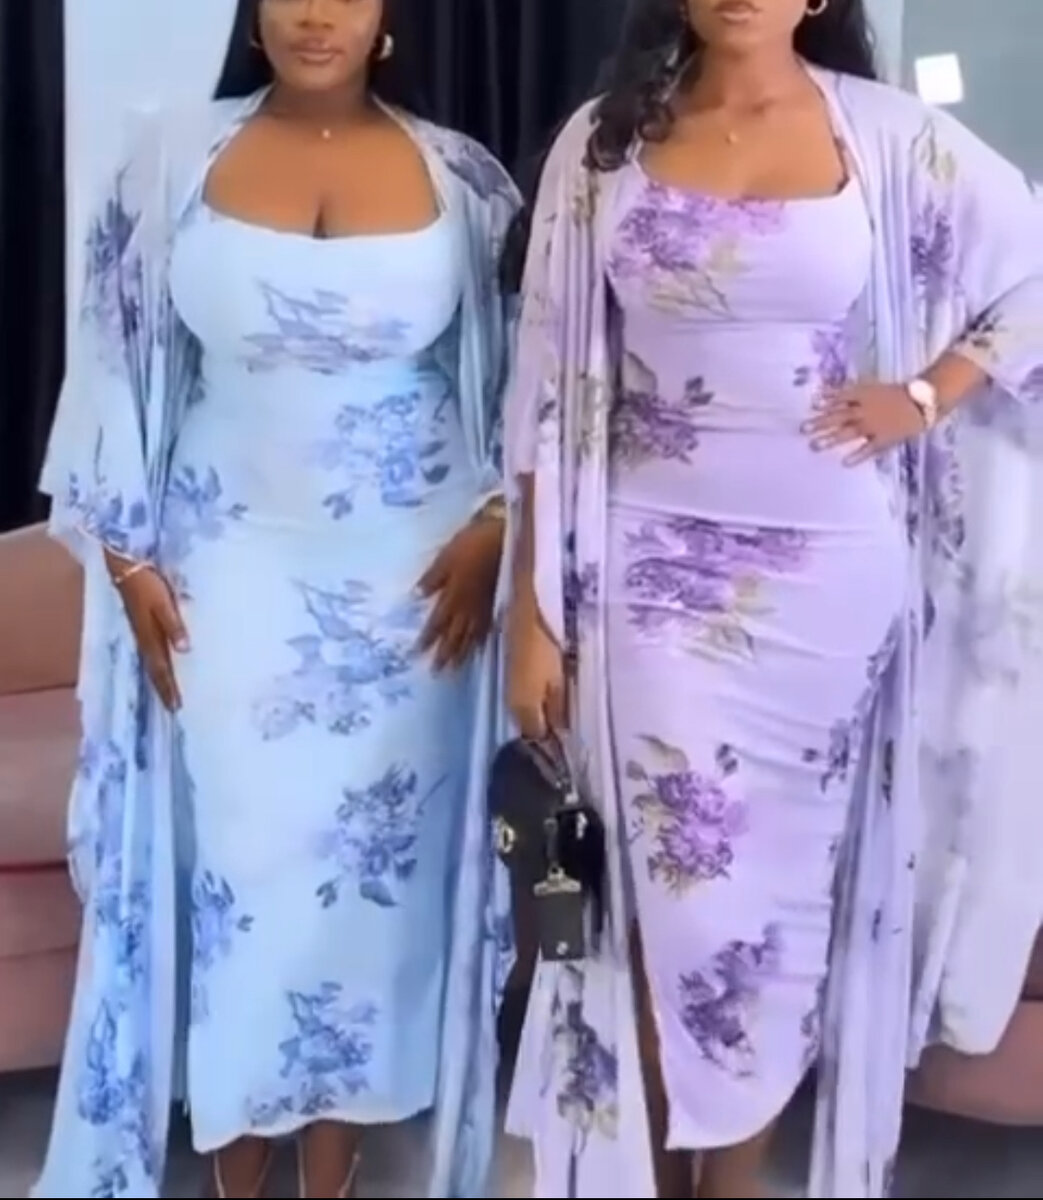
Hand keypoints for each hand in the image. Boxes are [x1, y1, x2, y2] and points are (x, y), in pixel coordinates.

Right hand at [106, 553, 187, 711]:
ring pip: (152, 663)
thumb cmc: (148, 584)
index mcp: (149, 637)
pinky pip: (151, 652)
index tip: (177, 707)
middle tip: (174, 708)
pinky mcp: (141, 625)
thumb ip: (174, 625)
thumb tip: (184, 650)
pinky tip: (163, 666)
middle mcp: (144, 640)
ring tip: (168, 695)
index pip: (161, 669)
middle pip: (155, 671)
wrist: (126, 567)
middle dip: (164, 690)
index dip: (169, 688)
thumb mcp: (163, 603)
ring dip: (160, 680)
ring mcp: (141, 633)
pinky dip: (158, 665)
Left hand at [417, 516, 503, 670]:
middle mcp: (468, 608)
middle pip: (454, 636)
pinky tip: (478, 649)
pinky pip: (488, 630)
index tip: (417, 654)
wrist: (510, 540)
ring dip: (462, 654)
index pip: (436, 623)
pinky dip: (481, 642)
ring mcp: (485, 609)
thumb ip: (433, 577)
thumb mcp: (446, 555)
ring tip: (454, 670)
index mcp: (452, 596)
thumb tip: (417, 596)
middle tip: (436, 672)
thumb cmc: (474, 543)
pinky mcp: (500, 605)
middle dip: (444, 654)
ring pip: (471, 637)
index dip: (427, 639)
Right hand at [506, 593, 566, 738]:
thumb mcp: (558, 680)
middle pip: (529, 727)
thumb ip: (558, 709)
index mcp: (524, 709)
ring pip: (526, 712)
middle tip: (570, 725)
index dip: (553, 742)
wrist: (522, 619)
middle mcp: (511, 705)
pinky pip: (524, 699)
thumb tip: (560, 733)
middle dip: (546, 729)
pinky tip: (550, 693)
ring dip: (541, 714)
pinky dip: (536, 701)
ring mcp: (509, 691)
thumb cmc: (544, 649)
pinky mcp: (510, 677)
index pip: (537, 738)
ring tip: (563, 709)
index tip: (570, 740)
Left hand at [803, 382, 927, 464]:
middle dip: (820, 423)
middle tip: (803, 429)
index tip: (811, 405)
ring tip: (814, 446)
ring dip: (831, 439)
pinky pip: (869, 449)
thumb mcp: (870, 388)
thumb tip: (824, 395)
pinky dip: (858, 455)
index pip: (842, 397)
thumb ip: (850, 392)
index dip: (826, 401)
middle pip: (840, 416)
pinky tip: (845, 463)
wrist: (921, 403)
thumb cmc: (893, 395)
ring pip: (850, 432)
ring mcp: (874, 426)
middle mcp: (866, 410)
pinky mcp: (883, 439)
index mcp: (864, 395)